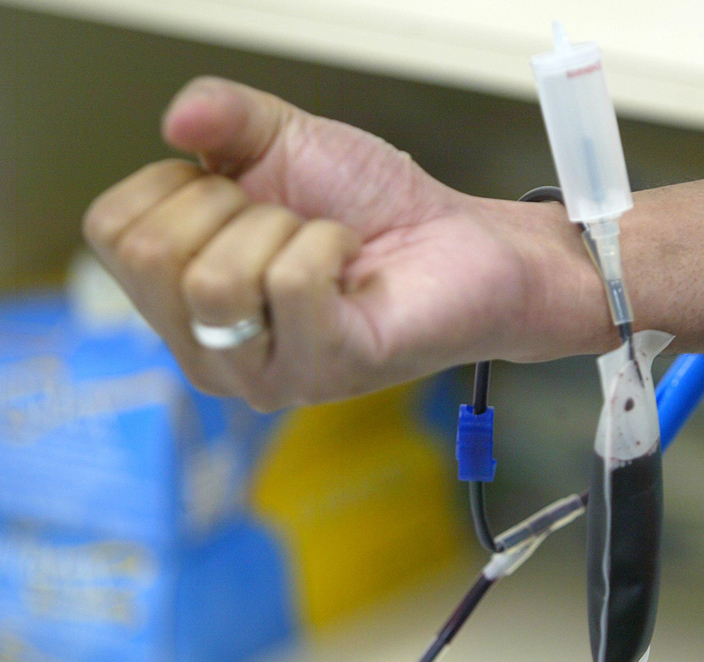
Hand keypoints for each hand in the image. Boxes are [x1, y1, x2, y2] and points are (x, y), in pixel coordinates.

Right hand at [83, 77, 604, 409]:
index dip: (177, 184)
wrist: (461, 239)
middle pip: (154, 258)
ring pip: (216, 281)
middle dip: (230, 206)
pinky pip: (291, 285)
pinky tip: (352, 260)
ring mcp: (262, 373)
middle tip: (288, 218)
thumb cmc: (374, 206)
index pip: (111, 233)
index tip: (241, 193)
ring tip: (324, 242)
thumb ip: (222, 115)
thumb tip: (177, 120)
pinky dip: (329, 245)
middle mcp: (206, 349)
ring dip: (283, 230)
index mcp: (175, 298)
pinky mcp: (324, 372)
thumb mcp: (283, 140)